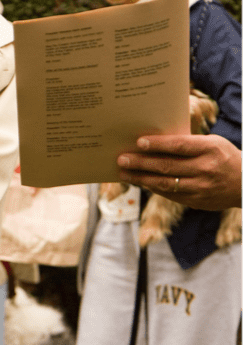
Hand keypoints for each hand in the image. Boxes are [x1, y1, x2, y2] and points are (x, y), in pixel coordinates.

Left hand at [117, 134, 241, 210]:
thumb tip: (154, 143)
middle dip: (141, 163)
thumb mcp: (212, 144)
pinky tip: (140, 182)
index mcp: (210, 149)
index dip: (158, 144)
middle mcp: (206, 169)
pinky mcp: (198, 202)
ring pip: (165, 183)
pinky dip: (153, 188)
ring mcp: (202, 188)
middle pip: (167, 166)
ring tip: (124, 173)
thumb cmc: (223, 157)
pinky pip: (170, 194)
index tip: (139, 142)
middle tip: (122, 159)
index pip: (179, 146)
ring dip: (141, 178)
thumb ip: (188, 144)